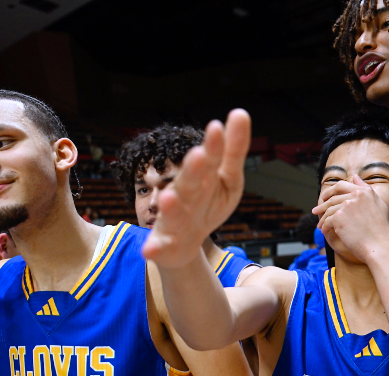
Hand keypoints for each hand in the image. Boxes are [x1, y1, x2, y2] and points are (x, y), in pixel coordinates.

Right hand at [143, 109, 250, 267]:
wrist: (184, 244)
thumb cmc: (207, 205)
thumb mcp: (228, 180)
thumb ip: (233, 150)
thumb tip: (240, 112)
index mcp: (203, 178)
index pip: (212, 160)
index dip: (215, 146)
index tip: (217, 127)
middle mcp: (185, 195)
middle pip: (190, 182)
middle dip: (193, 170)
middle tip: (199, 155)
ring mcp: (172, 220)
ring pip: (172, 213)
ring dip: (170, 206)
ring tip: (168, 198)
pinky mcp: (164, 244)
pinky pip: (159, 246)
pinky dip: (153, 248)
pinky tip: (149, 250)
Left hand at [312, 175, 388, 263]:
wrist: (379, 246)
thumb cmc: (381, 229)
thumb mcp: (379, 204)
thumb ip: (366, 189)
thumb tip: (355, 177)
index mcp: (364, 191)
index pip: (341, 185)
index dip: (330, 190)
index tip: (324, 197)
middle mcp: (355, 196)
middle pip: (332, 198)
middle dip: (322, 205)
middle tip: (315, 211)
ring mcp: (346, 206)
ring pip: (328, 210)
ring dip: (322, 218)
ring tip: (320, 225)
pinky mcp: (339, 217)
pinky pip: (327, 221)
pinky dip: (324, 226)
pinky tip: (324, 231)